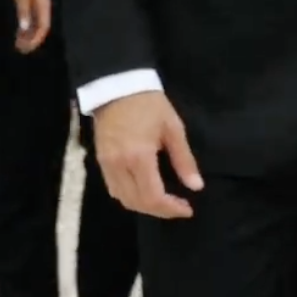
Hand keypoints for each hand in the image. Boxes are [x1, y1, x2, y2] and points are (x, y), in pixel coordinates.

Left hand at [10, 0, 51, 52]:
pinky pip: (31, 21)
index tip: (27, 47)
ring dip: (28, 36)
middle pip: (41, 29)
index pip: (43, 27)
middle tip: (21, 49)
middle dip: (32, 40)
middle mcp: (43, 8)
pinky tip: (19, 34)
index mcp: (44, 6)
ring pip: (36, 26)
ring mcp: (38, 7)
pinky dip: (26, 29)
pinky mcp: (32, 4)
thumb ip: (24, 11)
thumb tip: (25, 28)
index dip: (36, 39)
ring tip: (19, 44)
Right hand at [91, 90, 201, 218]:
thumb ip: (184, 160)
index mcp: (140, 157)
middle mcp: (120, 165)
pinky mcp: (100, 160)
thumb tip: (196, 186)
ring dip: (144, 206)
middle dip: (160, 211)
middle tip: (178, 207)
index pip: (153, 197)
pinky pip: (113, 188)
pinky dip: (130, 196)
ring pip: (123, 199)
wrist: (118, 86)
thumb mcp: (173, 128)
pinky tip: (144, 192)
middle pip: (138, 202)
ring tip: (164, 202)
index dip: (171, 209)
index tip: (187, 209)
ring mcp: (107, 164)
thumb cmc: (150, 104)